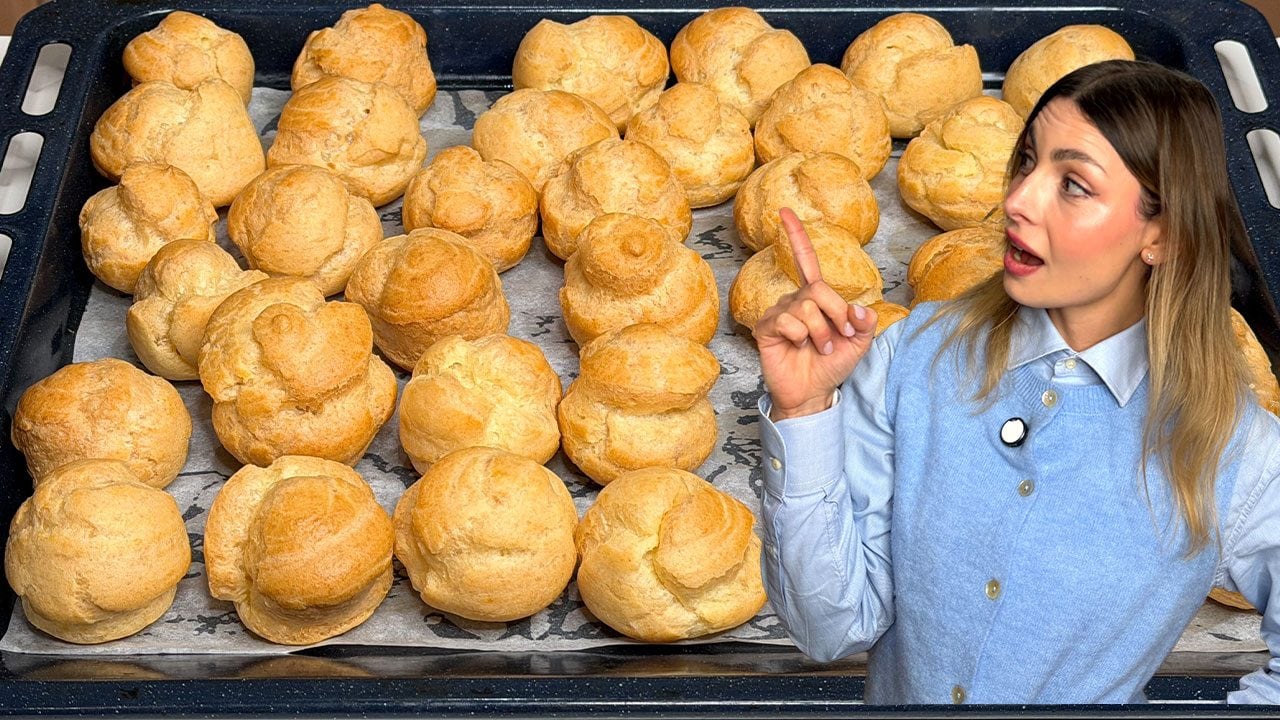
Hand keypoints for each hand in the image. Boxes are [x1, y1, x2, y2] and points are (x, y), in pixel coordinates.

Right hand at [753, 208, 877, 420]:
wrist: (813, 393)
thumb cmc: (831, 365)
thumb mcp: (860, 343)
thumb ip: (866, 322)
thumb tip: (859, 308)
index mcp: (815, 297)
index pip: (805, 260)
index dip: (796, 235)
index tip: (785, 212)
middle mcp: (795, 300)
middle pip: (818, 289)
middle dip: (836, 314)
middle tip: (841, 335)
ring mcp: (779, 313)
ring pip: (805, 308)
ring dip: (821, 332)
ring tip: (821, 348)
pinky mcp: (766, 329)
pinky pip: (786, 321)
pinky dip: (800, 336)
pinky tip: (798, 346)